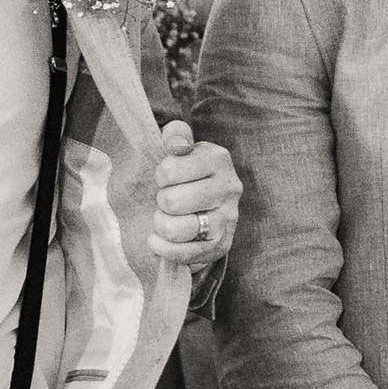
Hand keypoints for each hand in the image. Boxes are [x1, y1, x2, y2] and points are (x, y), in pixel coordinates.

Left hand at [149, 121, 240, 269]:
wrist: (207, 203)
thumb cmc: (187, 171)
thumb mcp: (181, 146)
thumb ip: (176, 134)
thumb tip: (176, 144)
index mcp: (218, 159)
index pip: (168, 171)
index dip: (160, 176)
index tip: (167, 177)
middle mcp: (229, 188)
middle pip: (171, 202)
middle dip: (161, 202)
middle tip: (168, 200)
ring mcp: (228, 219)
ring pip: (177, 230)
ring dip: (162, 225)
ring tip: (165, 219)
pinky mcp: (222, 245)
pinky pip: (184, 254)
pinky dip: (164, 249)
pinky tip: (158, 240)